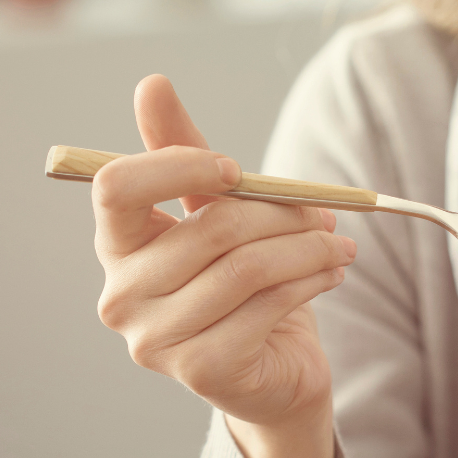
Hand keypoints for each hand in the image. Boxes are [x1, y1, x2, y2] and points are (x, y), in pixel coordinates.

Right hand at [92, 74, 354, 457]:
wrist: (275, 373)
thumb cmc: (245, 287)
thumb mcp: (219, 216)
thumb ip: (186, 156)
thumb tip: (151, 84)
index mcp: (116, 246)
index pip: (117, 188)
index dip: (178, 166)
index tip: (235, 169)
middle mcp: (121, 295)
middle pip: (207, 228)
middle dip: (280, 213)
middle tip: (327, 213)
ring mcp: (156, 339)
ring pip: (245, 268)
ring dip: (307, 248)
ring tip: (340, 244)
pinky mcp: (201, 370)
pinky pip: (267, 305)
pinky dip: (310, 281)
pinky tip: (331, 274)